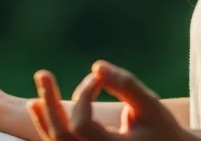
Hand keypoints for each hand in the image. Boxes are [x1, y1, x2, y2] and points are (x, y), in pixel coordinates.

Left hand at [27, 60, 188, 140]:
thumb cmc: (163, 129)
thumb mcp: (149, 105)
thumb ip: (125, 85)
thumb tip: (95, 66)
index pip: (81, 126)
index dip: (83, 97)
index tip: (97, 79)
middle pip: (61, 137)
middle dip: (49, 103)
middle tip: (42, 73)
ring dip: (44, 115)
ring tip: (39, 86)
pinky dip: (48, 125)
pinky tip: (37, 105)